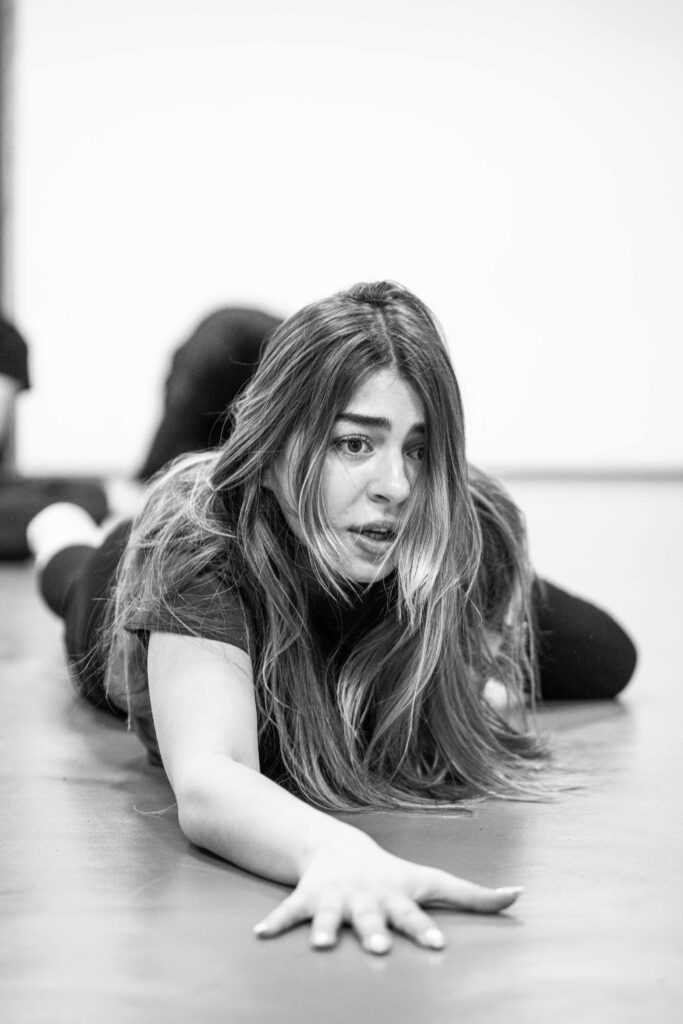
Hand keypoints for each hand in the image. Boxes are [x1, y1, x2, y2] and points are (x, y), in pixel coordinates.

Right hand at [253, 838, 521, 953]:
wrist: (340, 848)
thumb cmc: (393, 875)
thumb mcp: (430, 881)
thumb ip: (473, 896)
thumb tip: (520, 894)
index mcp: (396, 897)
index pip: (415, 915)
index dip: (425, 930)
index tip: (438, 945)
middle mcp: (367, 899)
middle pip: (373, 917)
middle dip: (375, 931)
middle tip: (379, 946)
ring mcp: (336, 898)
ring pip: (331, 916)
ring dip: (327, 929)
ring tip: (323, 945)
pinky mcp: (309, 899)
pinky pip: (290, 912)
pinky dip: (275, 923)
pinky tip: (260, 937)